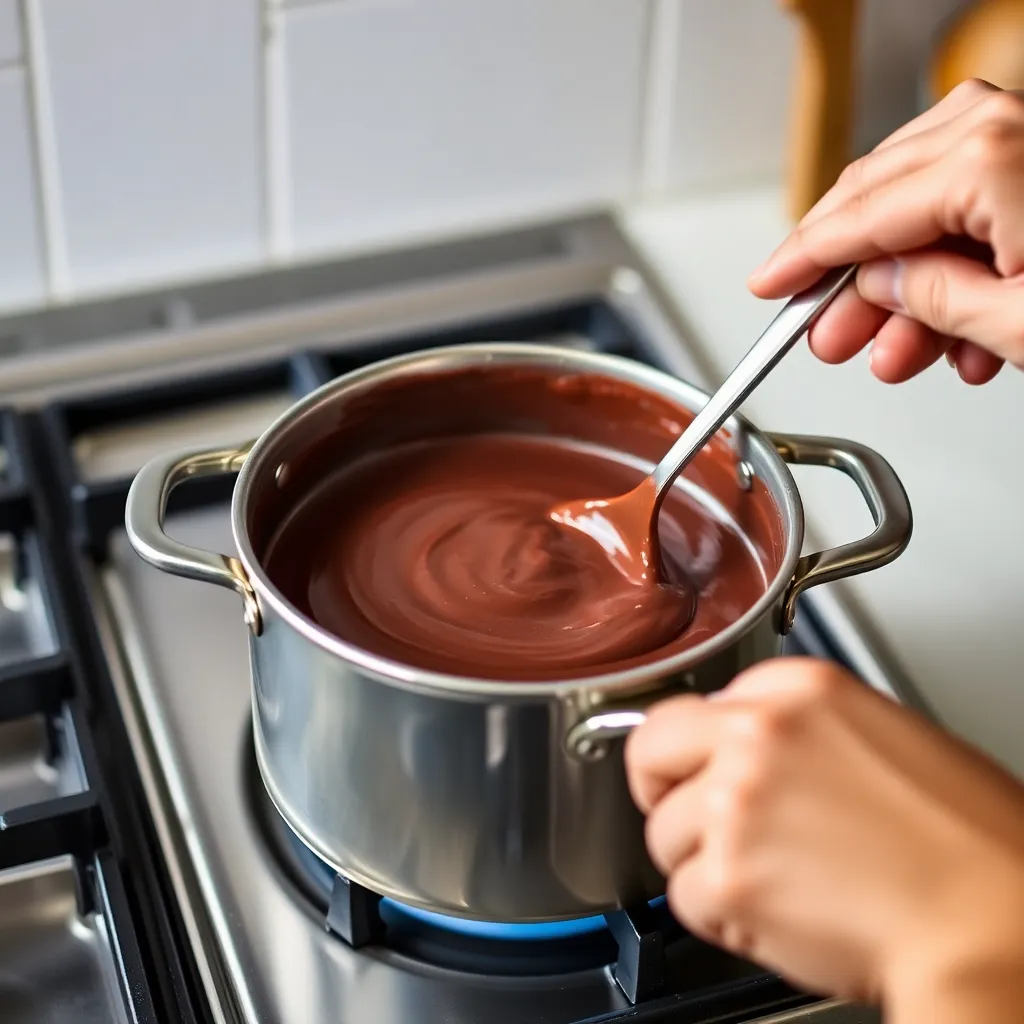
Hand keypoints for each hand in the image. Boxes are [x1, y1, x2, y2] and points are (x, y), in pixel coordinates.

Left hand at [624, 658, 1023, 1018]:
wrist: (992, 922)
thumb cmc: (963, 843)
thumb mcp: (884, 736)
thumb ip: (799, 727)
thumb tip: (745, 744)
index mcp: (802, 689)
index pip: (698, 702)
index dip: (699, 747)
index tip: (700, 766)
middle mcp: (759, 735)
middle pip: (651, 748)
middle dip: (662, 788)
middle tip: (691, 818)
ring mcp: (737, 803)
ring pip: (663, 834)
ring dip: (702, 863)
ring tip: (770, 878)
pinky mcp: (729, 876)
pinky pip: (685, 898)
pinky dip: (721, 916)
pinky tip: (776, 913)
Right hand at [749, 79, 1023, 385]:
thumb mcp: (1021, 324)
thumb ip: (937, 301)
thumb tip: (881, 288)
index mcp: (985, 161)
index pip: (856, 220)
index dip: (801, 261)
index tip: (768, 285)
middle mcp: (1002, 128)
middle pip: (877, 201)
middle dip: (848, 282)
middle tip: (827, 335)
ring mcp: (1022, 135)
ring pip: (920, 206)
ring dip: (907, 289)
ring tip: (900, 352)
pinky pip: (969, 204)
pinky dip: (956, 271)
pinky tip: (961, 332)